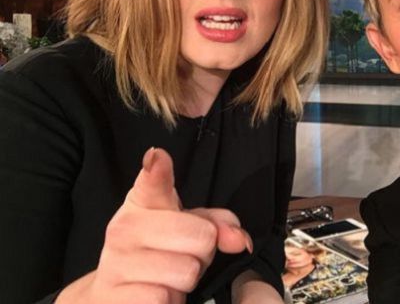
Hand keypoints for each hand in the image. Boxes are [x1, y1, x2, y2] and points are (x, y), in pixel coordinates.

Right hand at [57, 148, 251, 303]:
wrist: (112, 292)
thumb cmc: (158, 252)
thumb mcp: (188, 229)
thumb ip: (218, 225)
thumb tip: (240, 240)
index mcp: (143, 202)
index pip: (153, 180)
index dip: (158, 168)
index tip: (157, 157)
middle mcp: (124, 226)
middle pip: (202, 238)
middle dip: (203, 254)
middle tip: (182, 256)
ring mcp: (116, 262)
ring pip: (187, 272)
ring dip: (186, 281)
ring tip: (168, 277)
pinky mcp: (114, 296)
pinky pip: (165, 299)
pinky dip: (170, 302)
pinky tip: (156, 295)